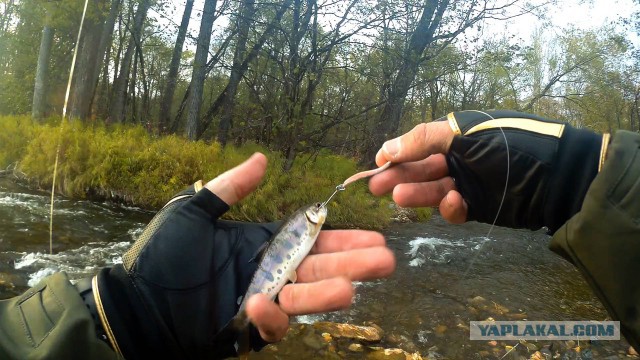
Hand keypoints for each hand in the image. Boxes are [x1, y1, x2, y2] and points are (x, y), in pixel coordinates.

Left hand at [91, 153, 394, 359]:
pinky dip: (268, 317)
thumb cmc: (160, 257)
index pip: (311, 239)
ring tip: (348, 288)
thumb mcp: (193, 213)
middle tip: (384, 261)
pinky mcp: (246, 330)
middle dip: (353, 265)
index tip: (373, 236)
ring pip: (305, 300)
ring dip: (325, 295)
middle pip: (319, 269)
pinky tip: (258, 303)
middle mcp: (268, 272)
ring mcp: (259, 302)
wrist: (133, 303)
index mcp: (262, 244)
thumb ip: (231, 187)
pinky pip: (269, 326)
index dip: (342, 238)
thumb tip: (262, 158)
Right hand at [370, 110, 607, 231]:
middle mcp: (459, 158)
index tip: (378, 163)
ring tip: (399, 197)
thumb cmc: (510, 145)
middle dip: (399, 176)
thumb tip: (386, 148)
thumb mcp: (464, 134)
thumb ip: (424, 139)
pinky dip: (450, 208)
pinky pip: (454, 209)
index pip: (418, 144)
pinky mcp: (477, 207)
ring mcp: (468, 183)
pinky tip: (454, 202)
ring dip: (417, 193)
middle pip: (420, 169)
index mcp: (456, 135)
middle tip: (376, 186)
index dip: (397, 153)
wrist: (556, 177)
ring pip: (433, 190)